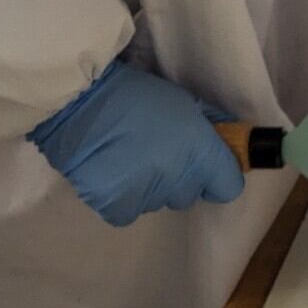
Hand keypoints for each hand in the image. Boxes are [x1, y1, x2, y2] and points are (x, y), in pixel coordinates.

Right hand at [27, 60, 244, 227]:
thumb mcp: (183, 101)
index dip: (219, 176)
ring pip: (159, 202)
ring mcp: (147, 196)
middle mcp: (178, 178)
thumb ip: (210, 126)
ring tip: (127, 157)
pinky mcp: (116, 207)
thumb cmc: (135, 94)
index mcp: (199, 150)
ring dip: (150, 187)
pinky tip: (111, 172)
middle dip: (180, 178)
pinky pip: (128, 212)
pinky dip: (122, 198)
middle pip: (190, 194)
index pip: (228, 187)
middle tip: (157, 152)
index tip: (206, 167)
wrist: (79, 100)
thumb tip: (229, 141)